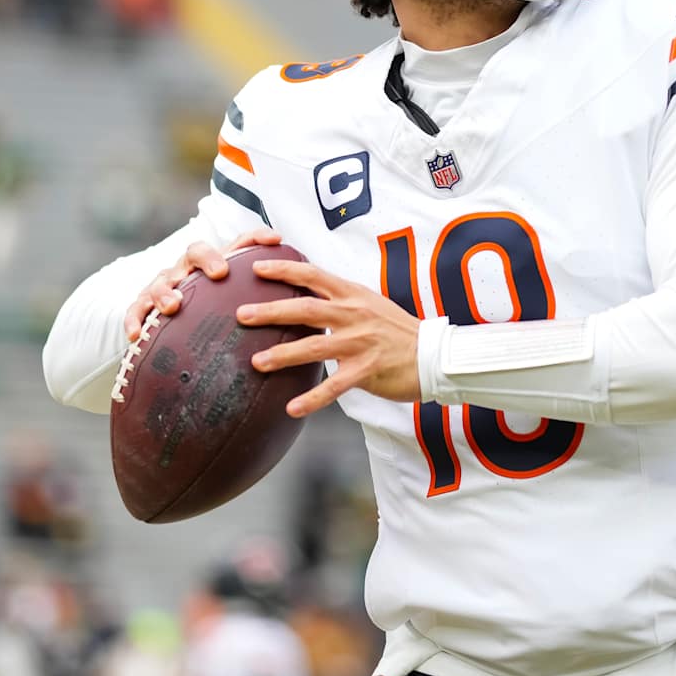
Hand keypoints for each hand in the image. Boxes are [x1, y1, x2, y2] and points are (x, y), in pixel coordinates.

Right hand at [123, 229, 281, 340]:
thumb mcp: (242, 304)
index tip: (276, 239)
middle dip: (207, 258)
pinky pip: (135, 310)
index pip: (237, 243)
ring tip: (174, 306)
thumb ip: (269, 302)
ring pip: (162, 281)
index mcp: (215, 264)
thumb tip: (311, 305)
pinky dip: (134, 320)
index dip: (256, 237)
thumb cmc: (215, 312)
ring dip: (167, 292)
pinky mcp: (142, 305)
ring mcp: (163, 284)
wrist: (171, 323)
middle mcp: (188, 269)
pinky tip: (135, 336)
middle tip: (220, 272)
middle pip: (195, 251)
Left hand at [241, 258, 420, 417]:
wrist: (433, 354)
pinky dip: (312, 399)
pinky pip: (334, 387)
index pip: (313, 275)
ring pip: (314, 347)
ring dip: (283, 355)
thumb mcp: (370, 304)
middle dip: (271, 311)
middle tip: (241, 315)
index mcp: (353, 295)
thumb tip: (307, 295)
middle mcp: (354, 315)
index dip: (284, 269)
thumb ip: (340, 300)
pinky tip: (292, 408)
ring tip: (257, 362)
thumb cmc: (398, 331)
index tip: (257, 267)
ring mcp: (360, 343)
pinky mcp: (367, 371)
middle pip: (305, 309)